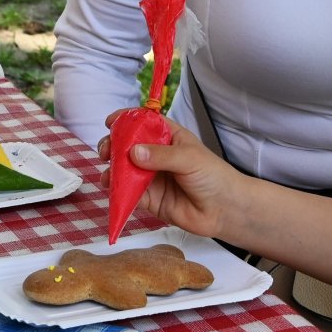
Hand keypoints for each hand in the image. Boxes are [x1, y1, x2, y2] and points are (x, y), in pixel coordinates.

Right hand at [97, 116, 240, 239]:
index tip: (109, 122)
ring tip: (107, 174)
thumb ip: (161, 155)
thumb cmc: (214, 176)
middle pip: (128, 146)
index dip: (126, 121)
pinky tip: (112, 188)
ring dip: (112, 170)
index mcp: (169, 137)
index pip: (144, 123)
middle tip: (105, 152)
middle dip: (114, 147)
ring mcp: (152, 178)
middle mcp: (157, 155)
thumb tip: (132, 152)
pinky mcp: (150, 199)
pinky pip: (129, 193)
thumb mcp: (189, 158)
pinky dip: (118, 191)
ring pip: (125, 170)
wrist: (226, 210)